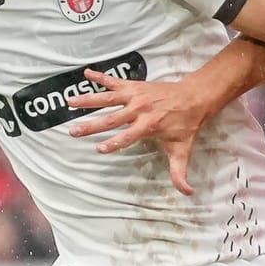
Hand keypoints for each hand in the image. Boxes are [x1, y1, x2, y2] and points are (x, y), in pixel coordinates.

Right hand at [68, 69, 218, 194]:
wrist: (194, 97)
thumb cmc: (186, 125)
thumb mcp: (182, 150)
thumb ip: (180, 172)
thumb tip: (187, 193)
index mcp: (149, 125)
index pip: (127, 136)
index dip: (113, 143)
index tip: (98, 149)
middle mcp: (139, 109)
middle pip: (112, 119)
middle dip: (92, 125)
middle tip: (74, 131)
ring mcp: (135, 96)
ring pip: (108, 98)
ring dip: (88, 100)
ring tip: (70, 102)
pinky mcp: (134, 86)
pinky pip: (114, 81)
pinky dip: (100, 76)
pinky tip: (86, 72)